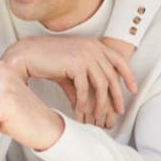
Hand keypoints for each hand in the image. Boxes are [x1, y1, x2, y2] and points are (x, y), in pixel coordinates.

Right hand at [1, 36, 137, 124]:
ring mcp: (85, 55)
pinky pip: (85, 88)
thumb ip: (81, 81)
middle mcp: (92, 48)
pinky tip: (81, 111)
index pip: (119, 60)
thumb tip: (86, 100)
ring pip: (101, 84)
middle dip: (117, 96)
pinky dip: (84, 102)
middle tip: (118, 110)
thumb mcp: (68, 69)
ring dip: (100, 103)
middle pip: (112, 76)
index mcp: (93, 45)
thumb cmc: (45, 60)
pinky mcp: (76, 64)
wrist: (27, 54)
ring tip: (98, 116)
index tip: (133, 89)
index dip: (128, 76)